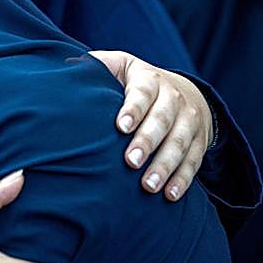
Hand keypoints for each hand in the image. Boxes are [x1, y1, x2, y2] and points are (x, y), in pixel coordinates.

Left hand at [90, 51, 213, 202]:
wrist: (184, 92)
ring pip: (180, 143)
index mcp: (149, 79)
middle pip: (162, 120)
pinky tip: (170, 195)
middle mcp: (173, 97)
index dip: (133, 108)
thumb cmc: (134, 83)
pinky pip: (193, 161)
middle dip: (147, 142)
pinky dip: (183, 179)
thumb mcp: (118, 67)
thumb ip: (95, 68)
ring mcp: (189, 120)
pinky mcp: (199, 141)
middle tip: (130, 162)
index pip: (143, 92)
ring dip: (165, 165)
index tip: (120, 127)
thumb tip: (63, 70)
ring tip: (148, 185)